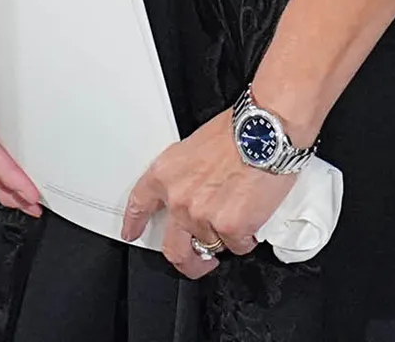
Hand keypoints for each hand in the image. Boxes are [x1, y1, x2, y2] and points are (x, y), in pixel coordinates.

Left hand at [123, 109, 291, 279]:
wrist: (263, 132)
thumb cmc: (235, 133)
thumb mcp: (193, 148)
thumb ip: (184, 178)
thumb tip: (190, 195)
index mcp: (165, 174)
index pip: (139, 204)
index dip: (134, 222)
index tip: (131, 232)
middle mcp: (179, 199)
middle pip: (174, 249)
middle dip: (187, 261)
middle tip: (197, 261)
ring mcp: (203, 217)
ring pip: (213, 245)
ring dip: (225, 236)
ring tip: (238, 210)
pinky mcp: (231, 229)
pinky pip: (238, 246)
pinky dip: (246, 237)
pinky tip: (252, 214)